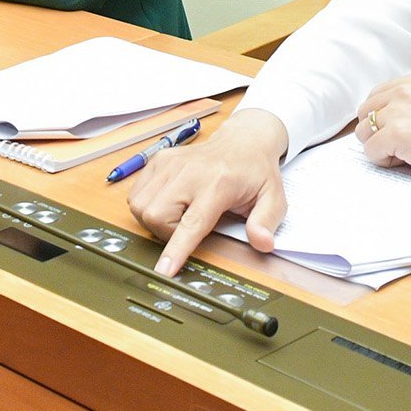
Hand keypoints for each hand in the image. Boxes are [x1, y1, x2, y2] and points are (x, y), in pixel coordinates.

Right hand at [127, 109, 290, 275]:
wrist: (243, 141)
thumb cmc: (256, 172)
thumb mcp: (274, 199)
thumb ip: (266, 223)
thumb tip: (262, 243)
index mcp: (218, 183)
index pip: (192, 222)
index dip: (176, 249)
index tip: (164, 270)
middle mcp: (190, 171)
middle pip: (156, 215)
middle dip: (166, 233)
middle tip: (187, 229)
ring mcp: (170, 163)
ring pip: (140, 205)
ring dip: (155, 220)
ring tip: (178, 215)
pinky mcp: (158, 160)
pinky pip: (136, 193)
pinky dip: (147, 205)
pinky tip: (168, 203)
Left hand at [354, 74, 410, 177]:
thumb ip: (404, 103)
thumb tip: (372, 118)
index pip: (373, 98)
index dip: (383, 120)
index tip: (404, 130)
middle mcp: (404, 90)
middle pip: (364, 115)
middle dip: (379, 133)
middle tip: (406, 144)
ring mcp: (400, 110)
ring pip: (364, 133)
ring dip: (382, 147)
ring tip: (409, 151)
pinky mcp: (399, 132)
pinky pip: (371, 151)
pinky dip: (385, 160)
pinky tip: (410, 158)